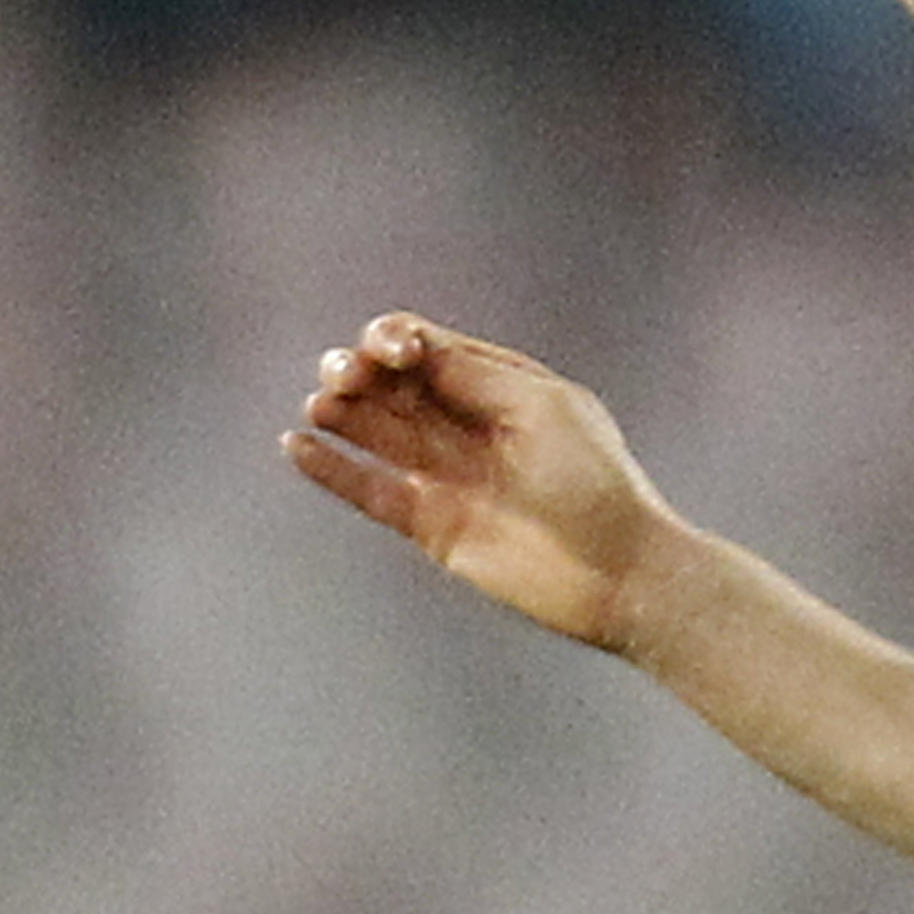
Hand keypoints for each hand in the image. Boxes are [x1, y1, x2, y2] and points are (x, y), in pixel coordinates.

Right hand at [280, 314, 683, 654]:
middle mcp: (474, 426)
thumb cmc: (595, 482)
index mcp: (508, 388)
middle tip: (341, 377)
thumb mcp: (541, 409)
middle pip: (399, 388)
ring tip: (319, 404)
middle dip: (363, 373)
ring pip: (381, 433)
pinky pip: (372, 489)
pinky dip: (334, 469)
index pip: (434, 351)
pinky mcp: (433, 522)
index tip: (385, 351)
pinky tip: (299, 446)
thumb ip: (473, 377)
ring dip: (345, 414)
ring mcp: (451, 474)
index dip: (398, 341)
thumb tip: (413, 346)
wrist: (614, 571)